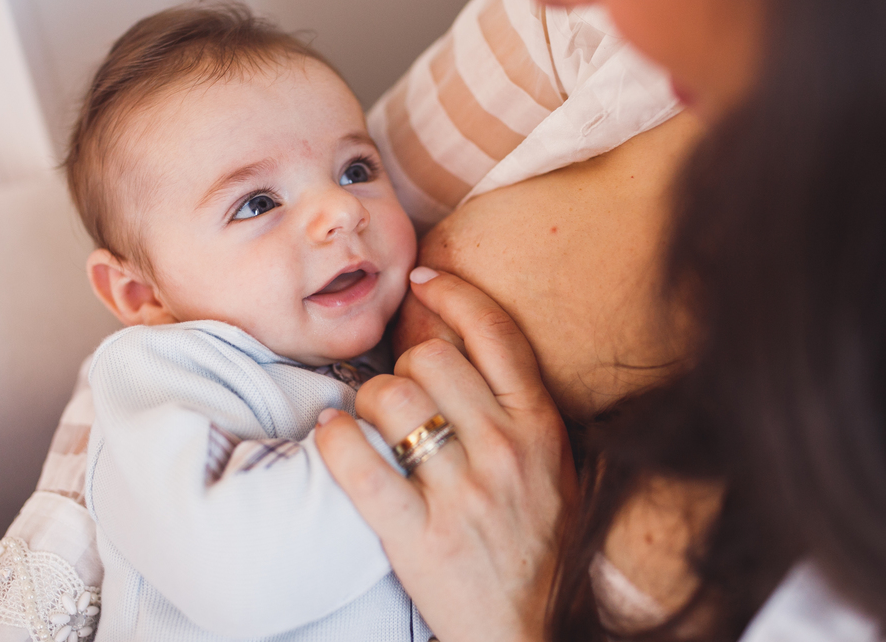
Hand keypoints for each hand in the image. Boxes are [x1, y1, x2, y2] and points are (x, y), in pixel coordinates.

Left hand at [316, 269, 576, 641]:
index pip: (496, 333)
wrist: (527, 631)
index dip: (454, 294)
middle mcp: (507, 451)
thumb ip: (520, 410)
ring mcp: (464, 494)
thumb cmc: (536, 545)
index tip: (423, 279)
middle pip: (432, 360)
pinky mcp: (420, 535)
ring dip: (367, 401)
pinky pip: (360, 464)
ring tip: (366, 421)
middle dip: (404, 367)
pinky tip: (331, 435)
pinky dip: (335, 440)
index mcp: (542, 428)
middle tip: (397, 395)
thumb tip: (462, 345)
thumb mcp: (555, 469)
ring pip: (393, 399)